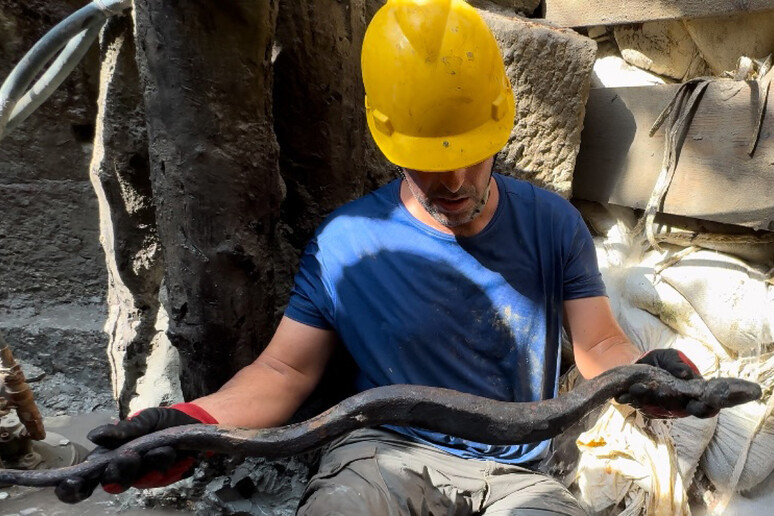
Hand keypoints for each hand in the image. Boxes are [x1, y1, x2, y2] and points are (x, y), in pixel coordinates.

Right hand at [55, 403, 216, 503]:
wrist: (192, 422)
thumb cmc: (160, 422)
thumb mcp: (143, 419)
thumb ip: (123, 429)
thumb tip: (94, 435)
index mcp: (111, 455)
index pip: (88, 476)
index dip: (75, 486)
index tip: (70, 484)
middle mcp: (125, 470)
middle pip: (112, 481)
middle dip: (118, 472)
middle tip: (127, 457)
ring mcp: (144, 475)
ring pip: (138, 479)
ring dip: (145, 465)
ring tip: (155, 450)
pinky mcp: (164, 477)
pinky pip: (160, 475)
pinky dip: (163, 461)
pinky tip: (167, 451)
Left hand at [615, 349, 717, 418]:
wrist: (638, 363)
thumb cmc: (661, 360)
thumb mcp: (671, 357)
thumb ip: (678, 364)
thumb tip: (685, 374)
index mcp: (692, 392)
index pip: (705, 407)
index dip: (703, 409)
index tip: (694, 405)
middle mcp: (679, 404)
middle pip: (677, 408)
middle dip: (666, 400)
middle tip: (658, 391)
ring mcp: (663, 408)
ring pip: (656, 408)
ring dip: (645, 399)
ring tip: (636, 388)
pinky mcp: (647, 409)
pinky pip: (640, 406)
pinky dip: (632, 399)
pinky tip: (623, 394)